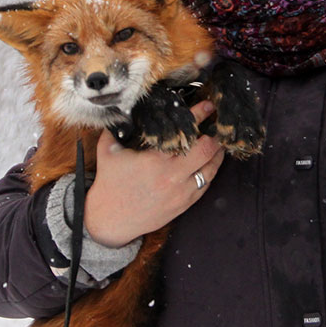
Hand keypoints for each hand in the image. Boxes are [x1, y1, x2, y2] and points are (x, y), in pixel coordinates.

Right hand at [83, 101, 223, 246]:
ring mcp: (182, 193)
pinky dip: (210, 170)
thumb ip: (117, 127)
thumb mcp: (108, 150)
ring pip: (211, 169)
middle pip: (207, 150)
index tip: (208, 106)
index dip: (199, 115)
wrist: (110, 221)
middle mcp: (173, 177)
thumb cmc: (109, 184)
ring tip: (217, 140)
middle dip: (213, 135)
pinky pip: (206, 184)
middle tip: (215, 123)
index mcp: (155, 160)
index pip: (185, 132)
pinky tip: (210, 161)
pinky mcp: (185, 204)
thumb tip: (124, 107)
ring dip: (216, 153)